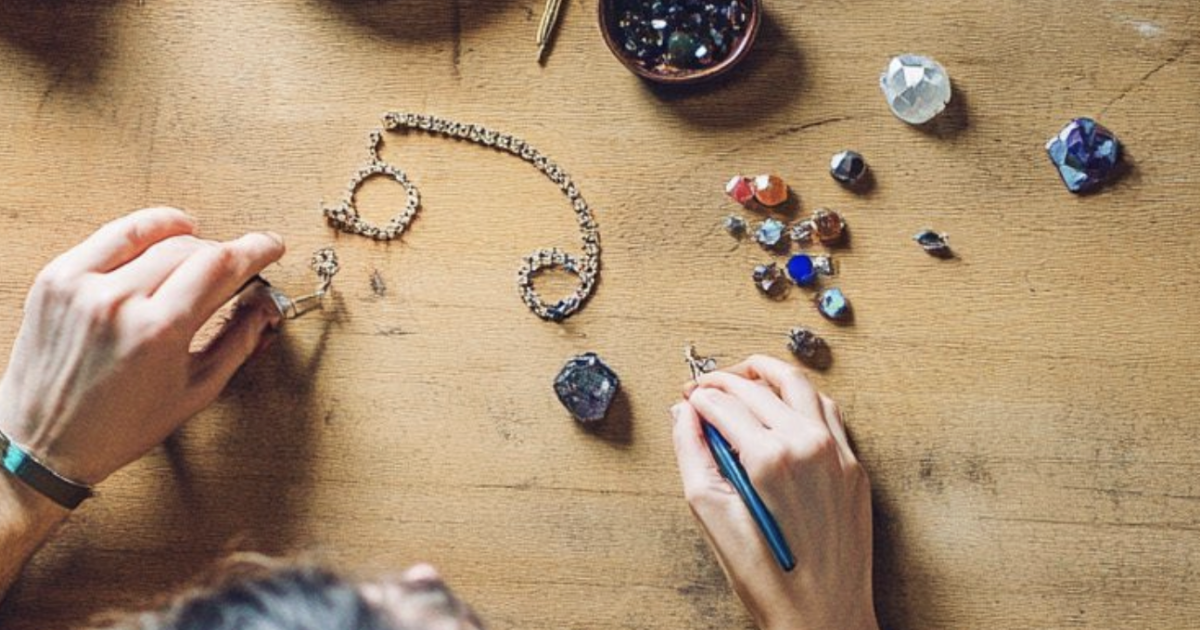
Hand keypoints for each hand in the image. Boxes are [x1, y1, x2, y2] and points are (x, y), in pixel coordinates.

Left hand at [0, 207, 285, 486]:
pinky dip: (145, 228)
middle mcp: (118, 301)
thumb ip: (237, 343)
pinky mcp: (57, 279)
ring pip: (154, 236)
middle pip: (192, 248)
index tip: (271, 245)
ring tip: (204, 249)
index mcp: (157, 331)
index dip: (255, 250)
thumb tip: (264, 309)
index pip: (220, 265)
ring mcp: (83, 285)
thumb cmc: (117, 427)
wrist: (42, 443)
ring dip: (190, 239)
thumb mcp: (194, 392)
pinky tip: (164, 234)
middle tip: (240, 268)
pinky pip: (112, 235)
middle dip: (226, 254)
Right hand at [672, 355, 877, 629]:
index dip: (697, 396)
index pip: (723, 402)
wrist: (824, 615)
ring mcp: (837, 452)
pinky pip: (828, 411)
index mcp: (769, 456)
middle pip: (758, 387)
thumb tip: (684, 415)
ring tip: (743, 378)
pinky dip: (801, 397)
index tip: (685, 398)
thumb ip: (692, 454)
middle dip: (724, 381)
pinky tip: (784, 404)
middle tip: (703, 388)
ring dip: (767, 374)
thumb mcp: (710, 514)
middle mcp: (808, 444)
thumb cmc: (765, 577)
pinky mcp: (854, 466)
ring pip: (800, 386)